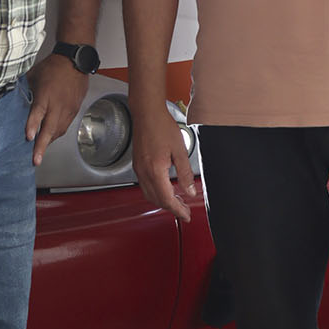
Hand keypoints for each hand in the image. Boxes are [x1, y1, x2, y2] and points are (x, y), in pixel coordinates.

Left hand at [26, 53, 88, 165]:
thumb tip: (6, 96)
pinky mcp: (74, 110)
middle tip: (36, 160)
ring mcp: (68, 108)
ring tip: (40, 152)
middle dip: (42, 145)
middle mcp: (58, 104)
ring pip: (58, 130)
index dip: (33, 125)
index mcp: (45, 94)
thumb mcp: (33, 75)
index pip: (38, 112)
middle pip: (50, 128)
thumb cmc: (53, 67)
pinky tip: (50, 137)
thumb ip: (23, 89)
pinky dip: (56, 134)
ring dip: (49, 142)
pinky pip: (65, 126)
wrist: (75, 61)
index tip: (28, 137)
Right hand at [131, 103, 196, 222]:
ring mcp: (139, 169)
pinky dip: (156, 192)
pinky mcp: (137, 165)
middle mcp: (144, 172)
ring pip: (149, 194)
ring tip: (177, 201)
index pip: (167, 199)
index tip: (186, 215)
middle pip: (157, 200)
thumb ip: (185, 173)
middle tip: (184, 210)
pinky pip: (145, 185)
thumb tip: (190, 191)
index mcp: (156, 170)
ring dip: (163, 201)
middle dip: (171, 208)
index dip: (178, 210)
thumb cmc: (162, 127)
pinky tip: (165, 188)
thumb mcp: (180, 150)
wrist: (147, 113)